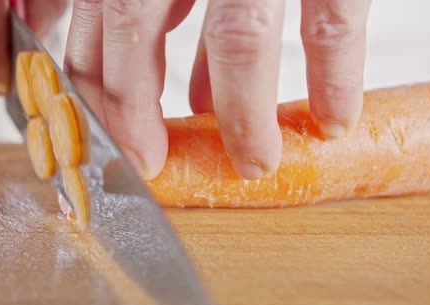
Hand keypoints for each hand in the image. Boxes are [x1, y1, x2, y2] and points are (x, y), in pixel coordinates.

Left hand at [64, 0, 371, 179]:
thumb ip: (145, 4)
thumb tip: (130, 70)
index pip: (95, 18)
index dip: (96, 86)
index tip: (108, 138)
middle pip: (135, 25)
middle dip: (136, 107)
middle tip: (151, 163)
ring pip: (237, 37)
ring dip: (244, 113)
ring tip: (254, 159)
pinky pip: (328, 18)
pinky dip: (334, 75)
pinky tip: (332, 116)